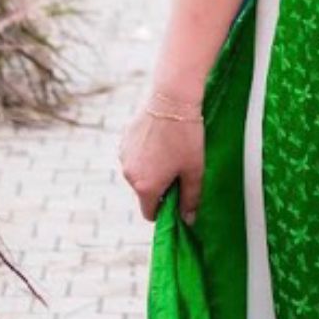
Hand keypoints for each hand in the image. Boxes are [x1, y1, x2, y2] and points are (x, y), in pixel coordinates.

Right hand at [120, 97, 203, 225]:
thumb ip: (191, 199)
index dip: (165, 209)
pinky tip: (160, 137)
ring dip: (151, 168)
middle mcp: (129, 175)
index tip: (178, 195)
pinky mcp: (124, 140)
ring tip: (170, 148)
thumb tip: (188, 220)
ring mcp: (124, 156)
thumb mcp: (195, 170)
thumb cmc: (187, 136)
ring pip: (139, 172)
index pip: (150, 213)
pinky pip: (134, 155)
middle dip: (160, 185)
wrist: (172, 98)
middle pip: (145, 191)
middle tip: (179, 166)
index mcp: (146, 187)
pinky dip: (145, 152)